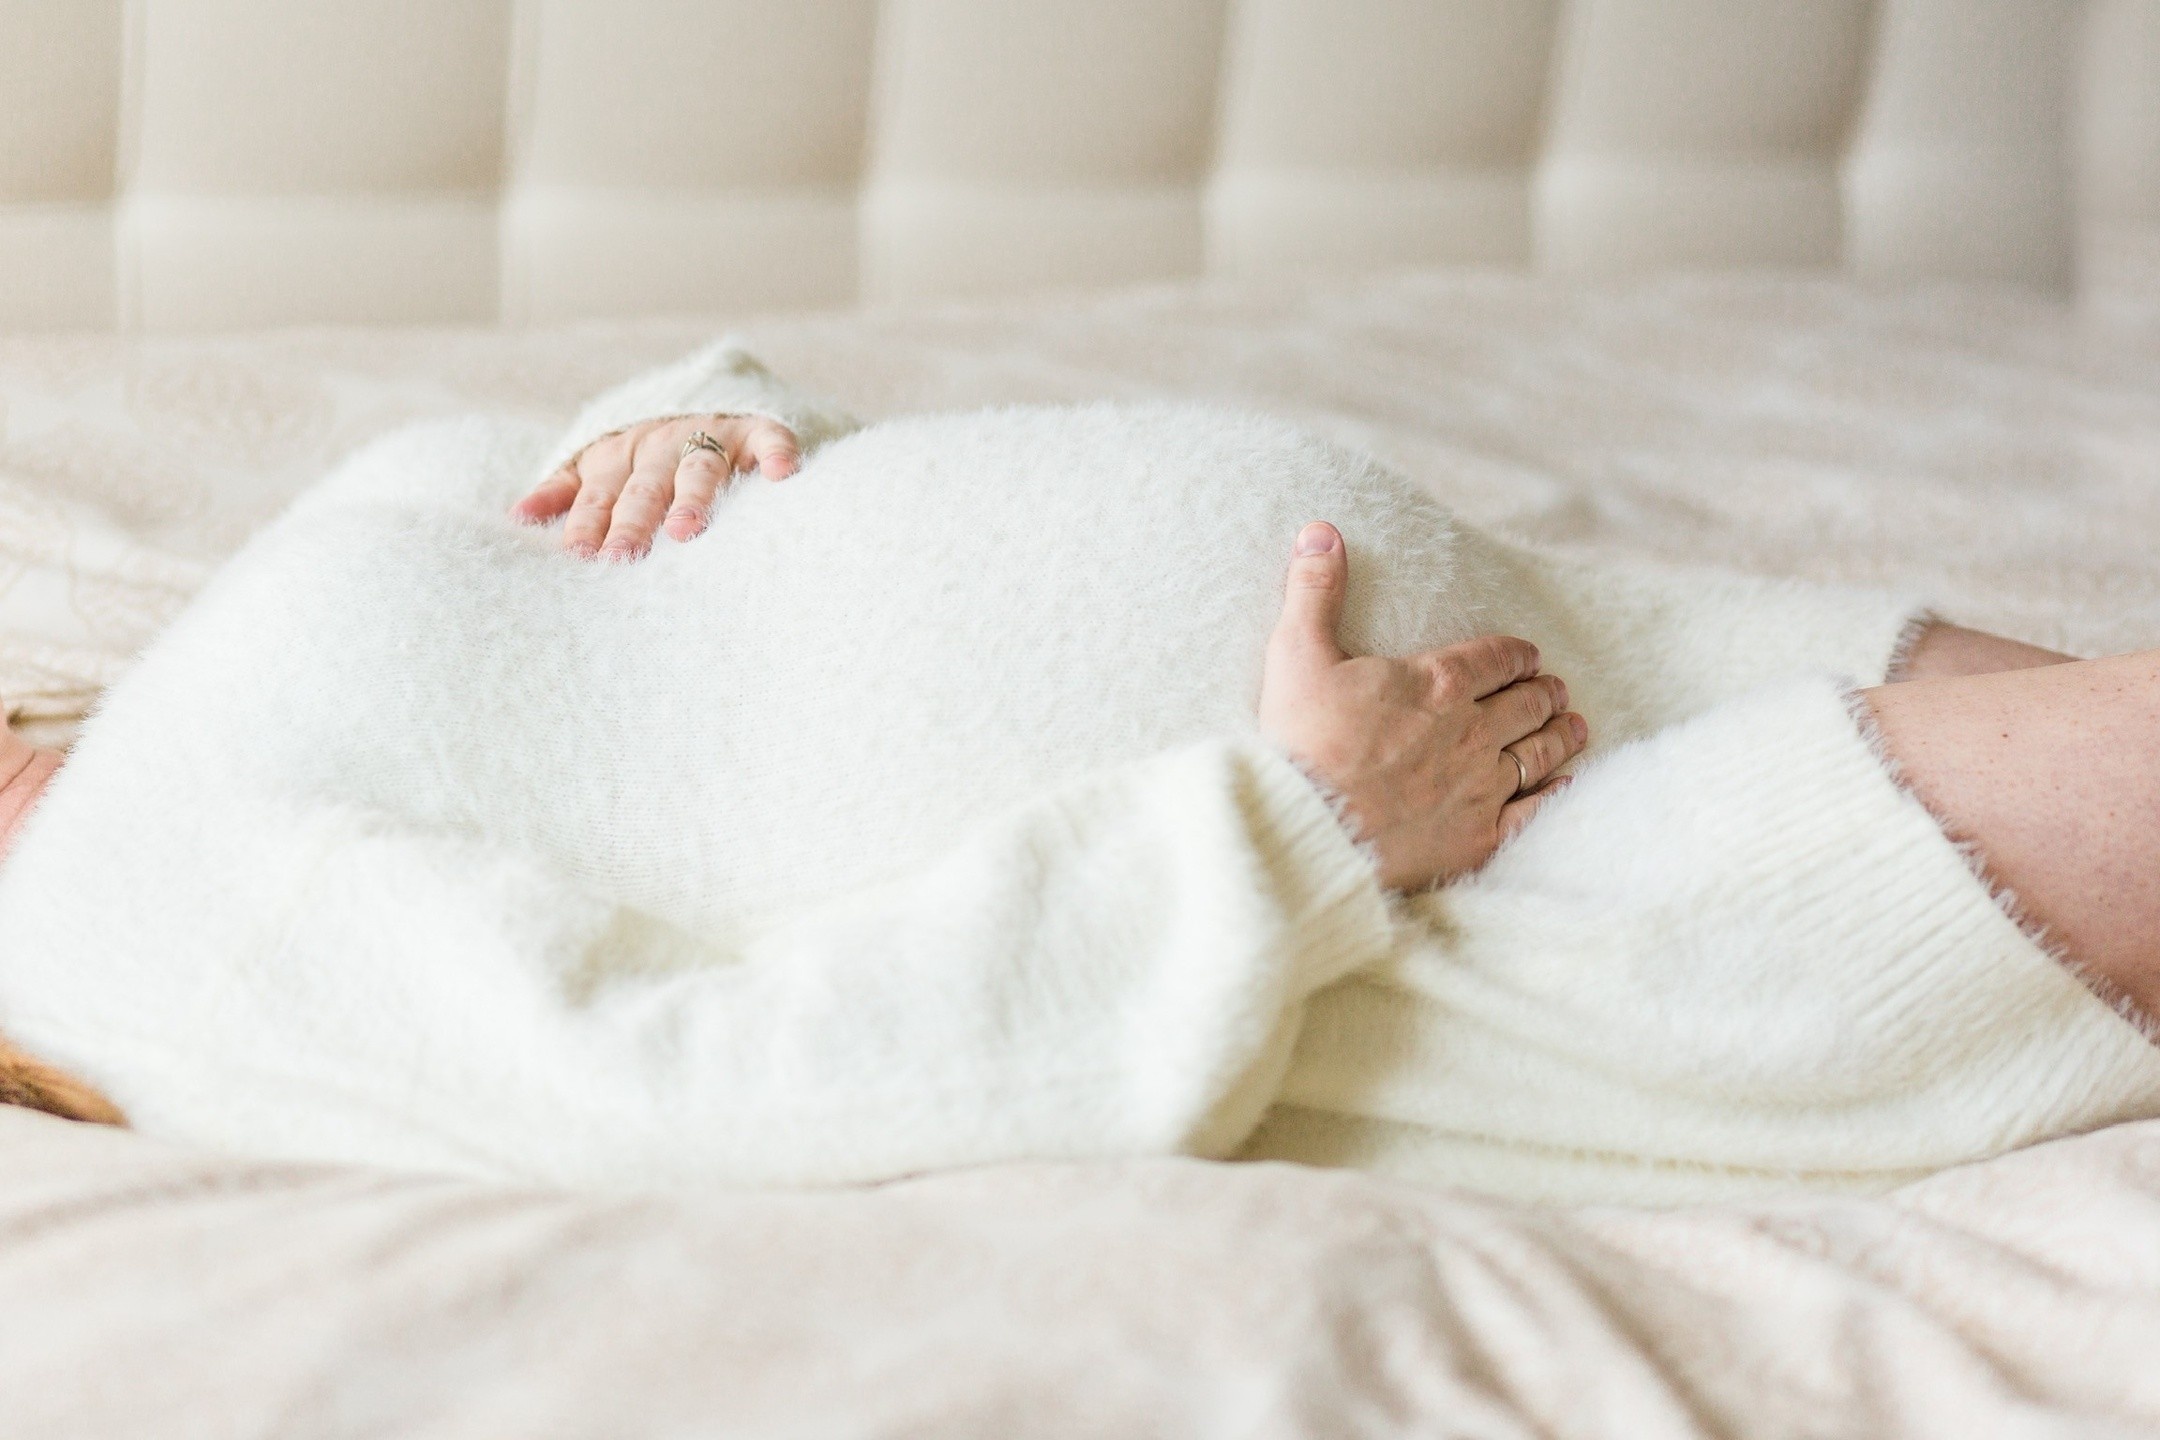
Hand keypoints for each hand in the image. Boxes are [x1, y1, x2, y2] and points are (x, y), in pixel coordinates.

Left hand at [511, 414, 802, 560]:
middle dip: (633, 521)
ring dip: (692, 497)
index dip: (590, 524)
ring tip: (685, 530)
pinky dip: (776, 452)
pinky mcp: (753, 430)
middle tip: (623, 556)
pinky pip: (768, 437)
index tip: (581, 555)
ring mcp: (708, 436)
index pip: (599, 496)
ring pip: (699, 469)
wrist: (705, 395)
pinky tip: (782, 474)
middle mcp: (660, 446)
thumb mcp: (600, 466)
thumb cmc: (644, 454)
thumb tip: (517, 518)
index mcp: (618, 459)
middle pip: (645, 488)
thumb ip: (563, 492)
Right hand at [1258, 522, 1587, 890]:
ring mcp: (1480, 787)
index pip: (1497, 658)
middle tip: (1555, 689)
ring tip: (1574, 726)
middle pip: (1526, 704)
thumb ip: (1315, 590)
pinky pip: (1532, 813)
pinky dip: (1554, 795)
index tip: (1528, 656)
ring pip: (1539, 753)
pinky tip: (1564, 786)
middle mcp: (1472, 731)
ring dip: (1560, 735)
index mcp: (1437, 683)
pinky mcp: (1477, 838)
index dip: (1516, 654)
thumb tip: (1320, 530)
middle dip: (1545, 692)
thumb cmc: (1300, 741)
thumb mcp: (1297, 653)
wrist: (1308, 828)